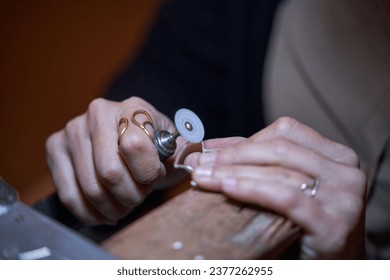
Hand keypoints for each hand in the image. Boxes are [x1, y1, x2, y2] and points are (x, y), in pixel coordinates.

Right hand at [45, 97, 179, 224]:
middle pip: (110, 173)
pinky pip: (68, 195)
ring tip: (124, 204)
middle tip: (138, 197)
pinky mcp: (55, 148)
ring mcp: (72, 129)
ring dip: (113, 206)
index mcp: (132, 107)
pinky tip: (105, 212)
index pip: (136, 147)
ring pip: (90, 188)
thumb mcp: (173, 147)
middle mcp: (98, 112)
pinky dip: (90, 213)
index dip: (148, 175)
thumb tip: (187, 163)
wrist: (130, 140)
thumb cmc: (155, 147)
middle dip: (131, 196)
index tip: (154, 178)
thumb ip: (182, 153)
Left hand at [188, 117, 366, 258]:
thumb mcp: (288, 187)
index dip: (244, 140)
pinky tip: (228, 188)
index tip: (211, 151)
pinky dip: (253, 190)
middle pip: (280, 149)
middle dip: (234, 156)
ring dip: (235, 172)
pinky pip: (286, 198)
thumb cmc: (307, 226)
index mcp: (335, 155)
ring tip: (205, 177)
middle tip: (202, 164)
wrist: (335, 268)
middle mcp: (346, 172)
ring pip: (280, 172)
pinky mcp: (333, 224)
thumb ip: (256, 163)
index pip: (285, 132)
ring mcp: (343, 197)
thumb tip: (211, 148)